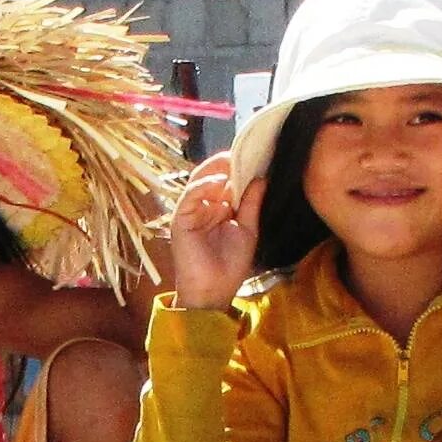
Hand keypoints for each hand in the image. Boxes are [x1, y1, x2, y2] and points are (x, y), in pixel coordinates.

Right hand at [170, 153, 265, 310]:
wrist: (214, 290)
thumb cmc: (231, 264)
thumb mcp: (247, 230)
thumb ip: (251, 204)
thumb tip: (261, 178)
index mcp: (220, 208)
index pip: (228, 181)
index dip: (239, 168)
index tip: (256, 155)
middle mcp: (205, 206)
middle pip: (213, 176)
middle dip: (228, 163)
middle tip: (245, 151)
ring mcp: (191, 211)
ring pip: (200, 181)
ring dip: (216, 169)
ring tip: (233, 160)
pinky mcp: (180, 218)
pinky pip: (190, 196)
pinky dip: (203, 185)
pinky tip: (219, 181)